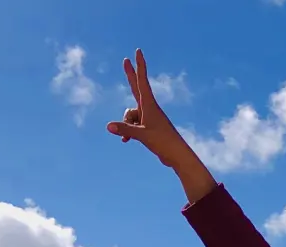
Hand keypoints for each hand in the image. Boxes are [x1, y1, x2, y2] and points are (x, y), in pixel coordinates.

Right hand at [105, 50, 215, 200]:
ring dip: (126, 125)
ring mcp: (148, 117)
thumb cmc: (163, 143)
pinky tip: (126, 141)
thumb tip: (108, 126)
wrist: (177, 156)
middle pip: (135, 87)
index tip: (138, 51)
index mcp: (149, 105)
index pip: (142, 80)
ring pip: (129, 114)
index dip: (139, 66)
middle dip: (130, 75)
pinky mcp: (148, 126)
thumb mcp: (142, 135)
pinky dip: (128, 132)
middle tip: (126, 60)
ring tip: (131, 138)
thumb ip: (125, 129)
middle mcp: (149, 108)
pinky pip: (132, 124)